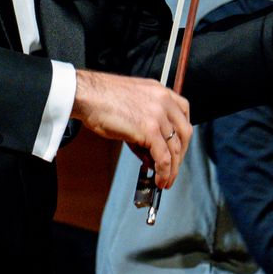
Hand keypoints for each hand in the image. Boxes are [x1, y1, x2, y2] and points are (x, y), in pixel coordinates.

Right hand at [70, 69, 191, 188]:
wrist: (87, 94)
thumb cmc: (102, 98)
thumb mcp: (132, 105)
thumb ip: (146, 125)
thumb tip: (151, 155)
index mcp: (161, 92)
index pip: (184, 113)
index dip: (183, 134)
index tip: (178, 147)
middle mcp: (164, 102)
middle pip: (185, 133)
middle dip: (180, 155)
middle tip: (173, 169)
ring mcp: (158, 115)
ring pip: (175, 148)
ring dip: (172, 169)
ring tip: (166, 181)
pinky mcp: (149, 130)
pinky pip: (163, 156)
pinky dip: (164, 171)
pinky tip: (159, 179)